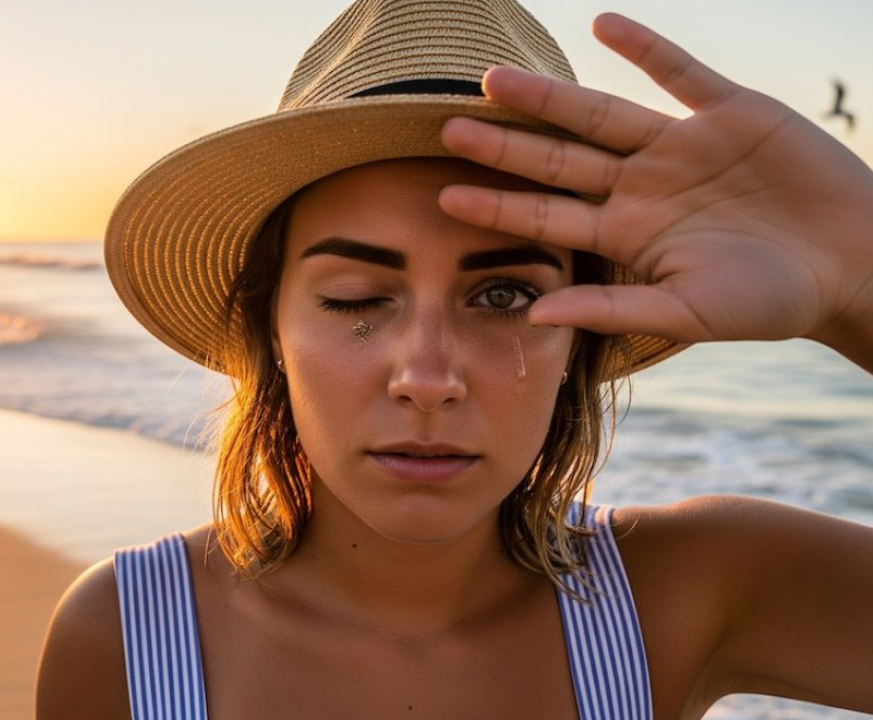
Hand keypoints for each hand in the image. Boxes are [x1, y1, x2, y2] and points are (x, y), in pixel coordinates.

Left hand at [437, 13, 872, 367]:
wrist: (852, 265)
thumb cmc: (769, 301)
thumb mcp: (685, 312)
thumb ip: (610, 308)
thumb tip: (534, 313)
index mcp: (628, 232)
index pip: (548, 215)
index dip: (499, 203)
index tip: (445, 196)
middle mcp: (642, 185)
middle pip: (559, 158)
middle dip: (505, 144)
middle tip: (446, 126)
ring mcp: (681, 146)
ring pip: (601, 114)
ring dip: (549, 96)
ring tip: (494, 78)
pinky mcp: (730, 112)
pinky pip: (680, 72)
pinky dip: (647, 48)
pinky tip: (603, 26)